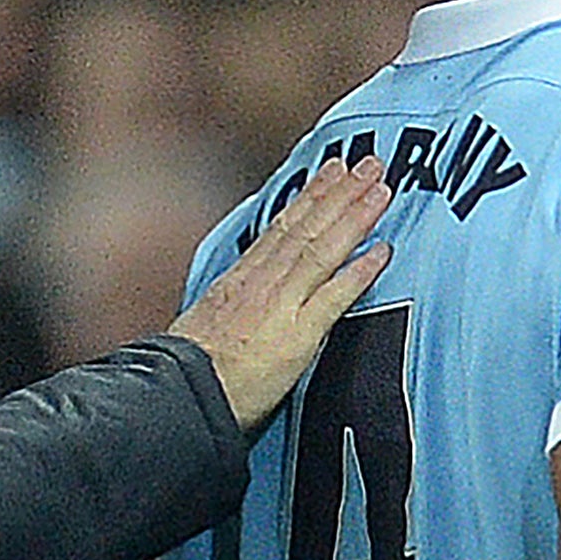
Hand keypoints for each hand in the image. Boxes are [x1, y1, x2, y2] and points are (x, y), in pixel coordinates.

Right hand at [170, 156, 390, 430]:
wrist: (178, 397)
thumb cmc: (186, 373)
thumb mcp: (203, 325)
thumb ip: (231, 306)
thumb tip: (244, 300)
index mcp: (239, 280)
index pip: (281, 229)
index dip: (310, 198)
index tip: (331, 172)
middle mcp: (261, 284)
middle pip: (306, 228)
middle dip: (340, 193)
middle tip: (370, 163)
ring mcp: (279, 305)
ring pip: (321, 250)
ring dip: (354, 216)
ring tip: (380, 189)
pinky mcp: (296, 336)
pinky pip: (332, 297)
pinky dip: (358, 272)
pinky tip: (382, 252)